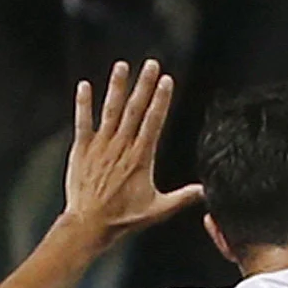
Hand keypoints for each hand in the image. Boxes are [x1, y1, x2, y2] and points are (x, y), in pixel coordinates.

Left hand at [58, 61, 203, 247]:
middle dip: (144, 84)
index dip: (160, 99)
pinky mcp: (82, 149)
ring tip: (122, 66)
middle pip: (135, 109)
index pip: (153, 121)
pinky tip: (85, 86)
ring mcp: (100, 145)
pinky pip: (83, 122)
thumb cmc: (123, 218)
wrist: (89, 224)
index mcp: (140, 157)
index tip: (166, 80)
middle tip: (151, 64)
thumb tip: (205, 191)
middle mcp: (121, 146)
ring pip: (111, 110)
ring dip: (117, 87)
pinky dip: (84, 104)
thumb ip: (182, 198)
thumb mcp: (158, 210)